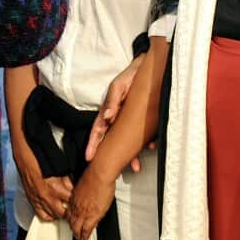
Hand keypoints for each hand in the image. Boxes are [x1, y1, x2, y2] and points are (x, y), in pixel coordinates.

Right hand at [13, 145, 72, 220]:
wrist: (25, 159)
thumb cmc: (40, 161)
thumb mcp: (59, 169)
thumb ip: (68, 180)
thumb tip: (74, 186)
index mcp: (55, 187)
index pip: (71, 200)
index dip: (76, 200)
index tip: (79, 199)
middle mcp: (47, 197)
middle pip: (64, 212)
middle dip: (70, 210)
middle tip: (73, 206)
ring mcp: (39, 201)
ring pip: (54, 215)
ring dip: (60, 212)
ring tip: (65, 208)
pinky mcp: (32, 201)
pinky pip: (42, 215)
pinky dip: (49, 215)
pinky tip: (54, 212)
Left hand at [67, 166, 115, 239]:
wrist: (100, 174)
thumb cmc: (95, 174)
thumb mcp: (85, 183)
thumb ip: (84, 191)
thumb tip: (87, 193)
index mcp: (74, 196)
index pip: (70, 211)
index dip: (71, 218)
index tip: (73, 221)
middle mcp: (76, 205)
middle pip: (71, 220)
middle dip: (73, 228)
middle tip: (75, 233)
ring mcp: (83, 211)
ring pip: (77, 227)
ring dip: (78, 234)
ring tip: (79, 239)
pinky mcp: (91, 216)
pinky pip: (86, 230)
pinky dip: (85, 236)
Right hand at [86, 55, 147, 171]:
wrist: (148, 68)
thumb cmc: (130, 75)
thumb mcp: (119, 85)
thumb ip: (113, 99)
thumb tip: (108, 116)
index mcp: (109, 111)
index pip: (98, 130)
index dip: (93, 144)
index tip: (89, 158)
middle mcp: (117, 118)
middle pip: (112, 140)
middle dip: (113, 156)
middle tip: (116, 171)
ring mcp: (129, 119)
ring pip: (127, 140)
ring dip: (131, 153)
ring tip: (135, 167)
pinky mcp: (141, 118)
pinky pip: (141, 133)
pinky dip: (145, 141)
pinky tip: (150, 147)